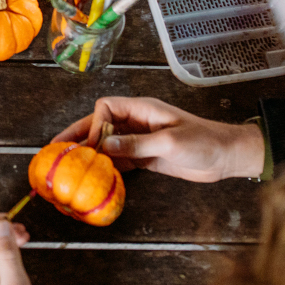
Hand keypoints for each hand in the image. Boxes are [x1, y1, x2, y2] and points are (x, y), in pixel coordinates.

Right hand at [53, 97, 264, 182]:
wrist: (227, 157)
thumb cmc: (203, 142)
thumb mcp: (169, 143)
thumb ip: (136, 144)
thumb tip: (105, 147)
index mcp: (141, 109)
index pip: (106, 107)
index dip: (94, 123)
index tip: (92, 145)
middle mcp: (136, 122)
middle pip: (100, 124)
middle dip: (79, 134)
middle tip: (56, 148)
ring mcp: (140, 139)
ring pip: (107, 143)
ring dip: (90, 153)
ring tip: (69, 165)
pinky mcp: (145, 157)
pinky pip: (119, 159)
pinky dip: (106, 167)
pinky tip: (95, 177)